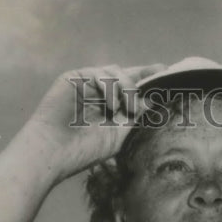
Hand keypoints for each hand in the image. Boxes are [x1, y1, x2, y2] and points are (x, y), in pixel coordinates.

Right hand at [20, 63, 164, 183]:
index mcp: (112, 105)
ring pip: (116, 72)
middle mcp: (100, 92)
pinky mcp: (74, 78)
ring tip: (127, 110)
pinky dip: (110, 87)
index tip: (166, 70)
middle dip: (141, 81)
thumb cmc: (86, 149)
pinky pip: (100, 74)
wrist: (55, 151)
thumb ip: (135, 117)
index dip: (149, 77)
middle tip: (146, 99)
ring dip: (126, 88)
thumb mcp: (119, 133)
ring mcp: (87, 84)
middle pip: (127, 75)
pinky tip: (111, 106)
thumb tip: (152, 102)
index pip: (133, 86)